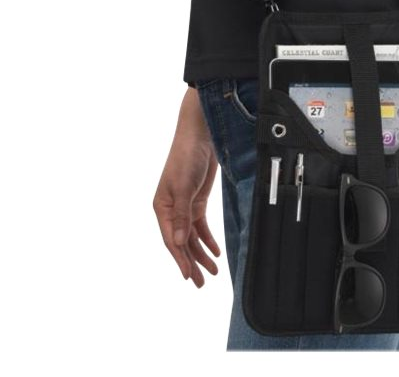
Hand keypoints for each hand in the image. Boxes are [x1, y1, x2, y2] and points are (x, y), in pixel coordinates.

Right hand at [153, 88, 221, 287]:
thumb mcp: (183, 188)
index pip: (171, 240)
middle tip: (202, 283)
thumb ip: (182, 216)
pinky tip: (215, 252)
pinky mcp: (197, 202)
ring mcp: (184, 207)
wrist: (199, 137)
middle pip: (181, 242)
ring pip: (191, 237)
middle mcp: (171, 210)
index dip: (180, 259)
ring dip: (201, 254)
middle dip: (191, 263)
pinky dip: (207, 239)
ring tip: (212, 272)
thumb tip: (179, 243)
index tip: (189, 276)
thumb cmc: (186, 158)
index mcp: (162, 208)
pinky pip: (200, 226)